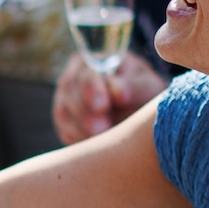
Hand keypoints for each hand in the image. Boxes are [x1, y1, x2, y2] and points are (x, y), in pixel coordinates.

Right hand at [52, 51, 166, 143]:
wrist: (139, 112)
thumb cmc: (143, 93)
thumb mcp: (145, 85)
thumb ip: (132, 86)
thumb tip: (118, 91)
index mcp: (92, 61)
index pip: (85, 73)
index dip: (92, 89)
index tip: (103, 106)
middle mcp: (73, 77)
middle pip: (69, 93)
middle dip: (85, 114)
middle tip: (102, 130)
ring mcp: (65, 100)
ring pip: (63, 114)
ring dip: (80, 129)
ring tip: (101, 140)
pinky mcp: (65, 122)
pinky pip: (65, 131)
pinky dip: (77, 139)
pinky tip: (94, 146)